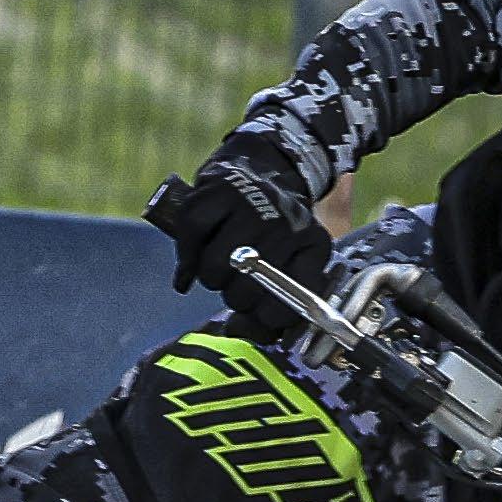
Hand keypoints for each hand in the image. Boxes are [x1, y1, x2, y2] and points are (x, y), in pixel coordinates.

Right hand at [146, 163, 333, 336]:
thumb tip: (239, 331)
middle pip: (246, 291)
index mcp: (314, 245)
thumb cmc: (270, 235)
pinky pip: (191, 239)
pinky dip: (187, 255)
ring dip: (210, 278)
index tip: (258, 313)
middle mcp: (288, 223)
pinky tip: (195, 258)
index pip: (291, 304)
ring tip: (219, 268)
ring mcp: (253, 204)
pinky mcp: (218, 191)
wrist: (259, 171)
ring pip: (215, 268)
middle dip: (235, 298)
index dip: (267, 318)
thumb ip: (271, 313)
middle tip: (236, 285)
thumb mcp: (288, 269)